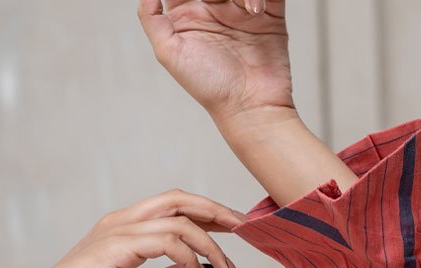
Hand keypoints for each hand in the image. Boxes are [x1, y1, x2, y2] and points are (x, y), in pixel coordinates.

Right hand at [10, 189, 244, 267]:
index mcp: (125, 227)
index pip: (173, 207)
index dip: (206, 214)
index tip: (233, 231)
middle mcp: (123, 220)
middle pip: (179, 199)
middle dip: (217, 212)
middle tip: (244, 231)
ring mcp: (119, 230)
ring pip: (179, 221)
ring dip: (211, 245)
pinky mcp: (117, 247)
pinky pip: (167, 243)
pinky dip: (189, 259)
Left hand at [138, 0, 292, 125]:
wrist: (250, 106)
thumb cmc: (210, 86)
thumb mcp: (169, 54)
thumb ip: (151, 19)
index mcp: (189, 14)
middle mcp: (214, 8)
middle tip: (216, 0)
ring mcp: (241, 9)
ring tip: (244, 8)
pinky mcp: (269, 13)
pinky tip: (255, 10)